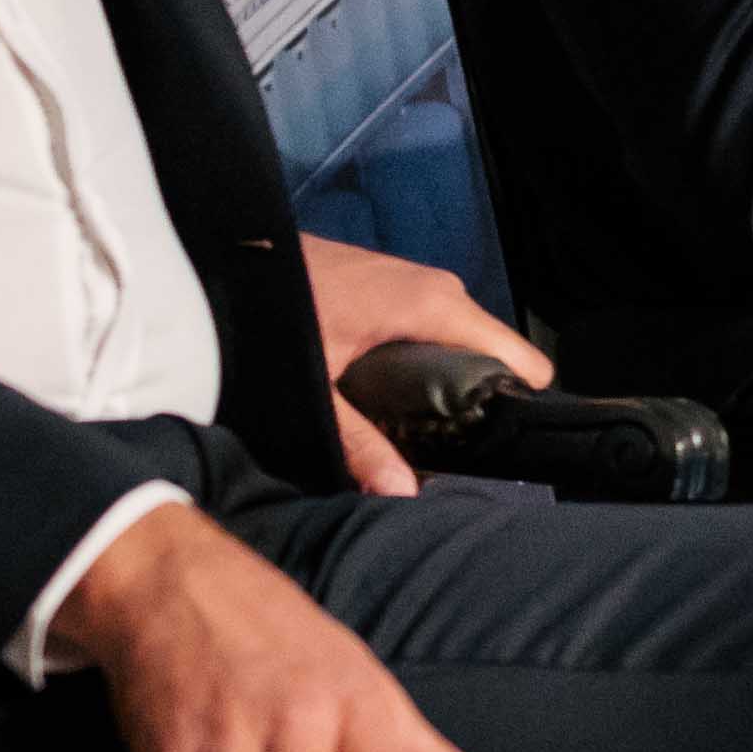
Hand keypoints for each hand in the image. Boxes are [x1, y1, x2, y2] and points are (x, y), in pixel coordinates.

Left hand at [302, 232, 547, 495]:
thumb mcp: (316, 386)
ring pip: (462, 341)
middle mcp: (440, 289)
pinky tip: (390, 389)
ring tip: (416, 423)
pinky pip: (436, 327)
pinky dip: (424, 360)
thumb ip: (358, 441)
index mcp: (437, 307)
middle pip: (492, 355)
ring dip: (448, 381)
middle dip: (476, 400)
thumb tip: (402, 494)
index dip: (518, 405)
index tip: (499, 446)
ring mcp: (420, 281)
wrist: (232, 257)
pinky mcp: (398, 283)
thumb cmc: (278, 308)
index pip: (521, 358)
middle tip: (444, 445)